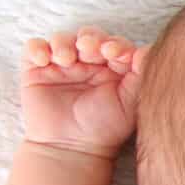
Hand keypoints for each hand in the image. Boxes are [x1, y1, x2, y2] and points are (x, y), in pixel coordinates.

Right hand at [21, 26, 146, 158]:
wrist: (73, 148)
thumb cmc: (105, 128)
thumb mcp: (130, 101)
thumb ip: (141, 75)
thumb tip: (149, 50)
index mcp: (113, 68)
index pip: (114, 45)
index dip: (115, 44)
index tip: (115, 53)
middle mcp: (89, 63)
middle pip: (89, 35)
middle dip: (90, 38)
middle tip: (89, 49)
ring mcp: (63, 65)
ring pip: (62, 38)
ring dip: (64, 42)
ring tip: (66, 59)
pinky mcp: (37, 69)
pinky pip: (35, 47)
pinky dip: (38, 47)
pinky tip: (45, 59)